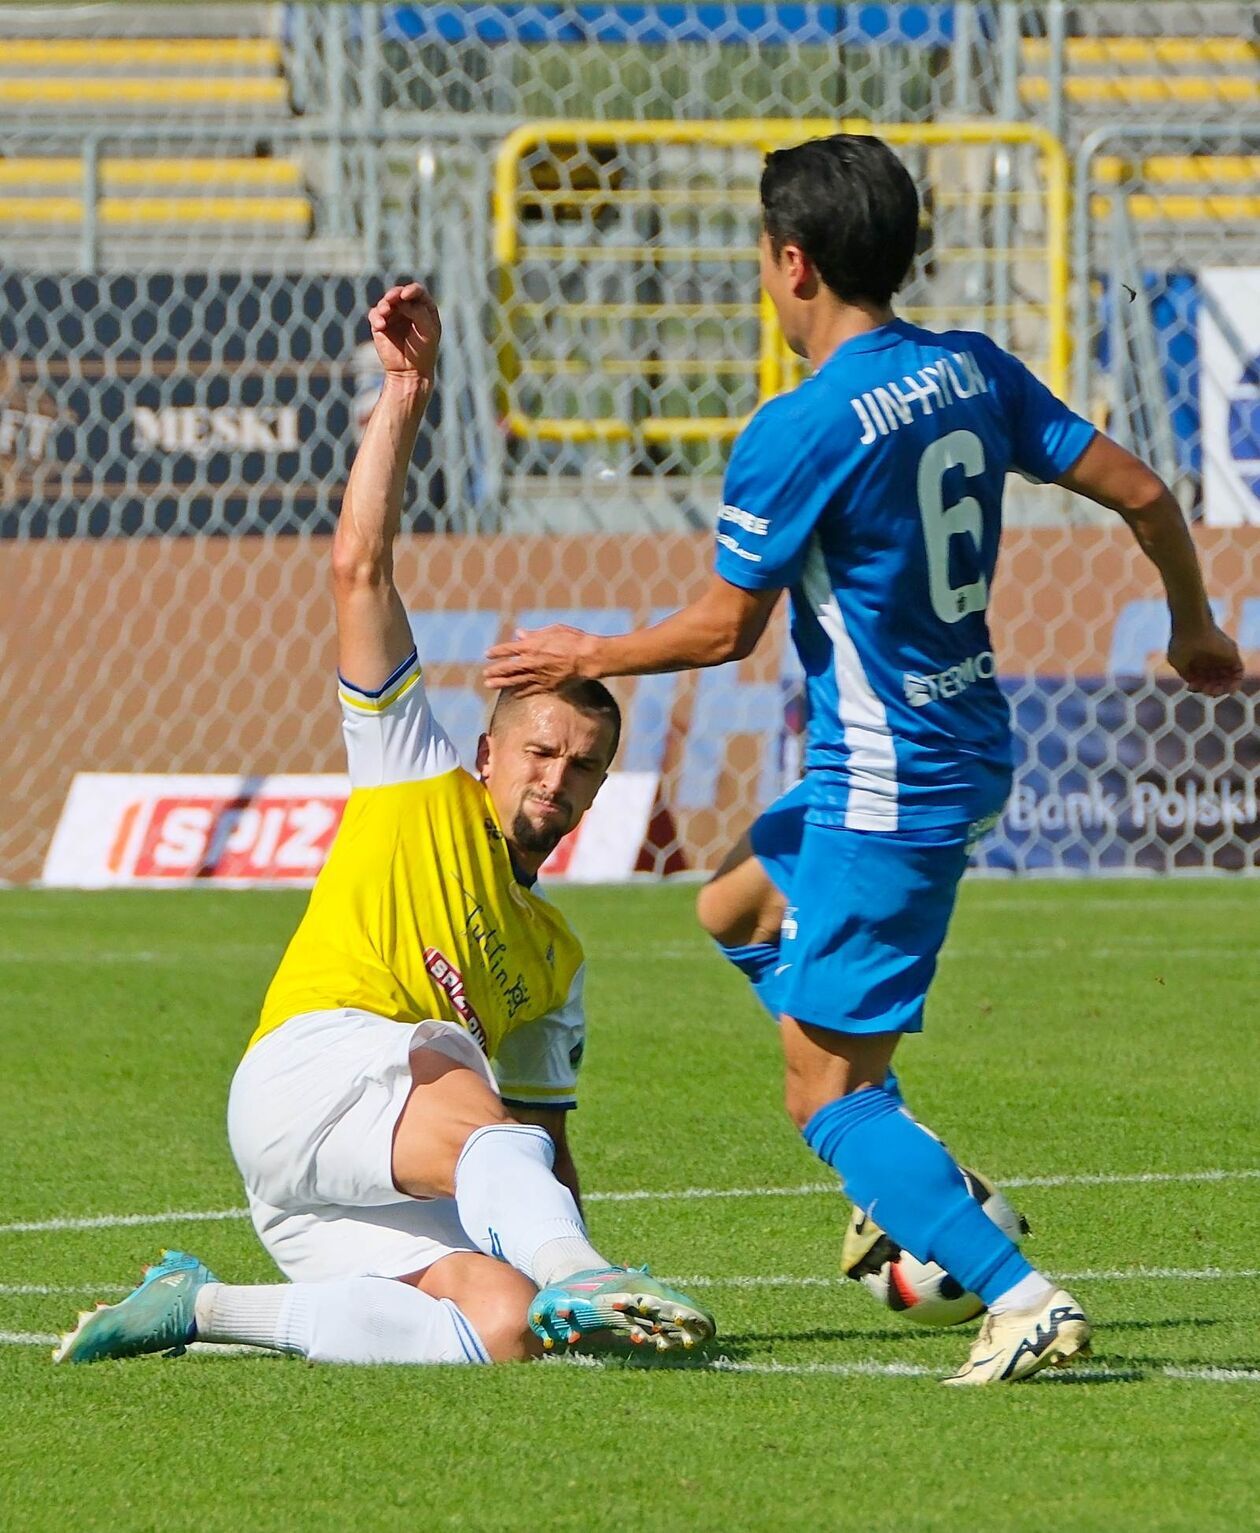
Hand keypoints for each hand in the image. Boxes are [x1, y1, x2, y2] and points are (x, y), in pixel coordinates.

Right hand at [368, 282, 440, 385]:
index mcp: (424, 308)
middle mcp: (408, 309)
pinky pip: (375, 314)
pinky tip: (381, 325)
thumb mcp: (428, 331)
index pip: (417, 292)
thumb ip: (418, 313)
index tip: (406, 295)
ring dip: (385, 304)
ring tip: (385, 312)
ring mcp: (393, 316)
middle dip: (395, 293)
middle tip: (392, 299)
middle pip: (399, 293)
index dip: (411, 290)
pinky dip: (377, 317)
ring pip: (386, 302)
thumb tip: (401, 301)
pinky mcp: (380, 325)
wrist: (410, 372)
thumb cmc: (423, 351)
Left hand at [484, 625, 600, 692]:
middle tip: (484, 674)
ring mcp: (539, 675)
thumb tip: (519, 634)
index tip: (487, 654)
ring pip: (515, 681)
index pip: (508, 649)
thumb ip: (534, 634)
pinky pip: (530, 690)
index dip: (497, 652)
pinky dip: (520, 692)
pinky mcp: (548, 685)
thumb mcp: (553, 630)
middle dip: (495, 671)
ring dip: (501, 683)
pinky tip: (513, 694)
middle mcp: (532, 662)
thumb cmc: (573, 640)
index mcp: (532, 646)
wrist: (587, 657)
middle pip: (508, 668)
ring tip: (490, 685)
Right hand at [1167, 621, 1244, 696]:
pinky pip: (1238, 672)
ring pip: (1227, 678)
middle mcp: (1210, 659)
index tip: (1191, 687)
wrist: (1192, 626)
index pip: (1201, 679)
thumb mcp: (1178, 662)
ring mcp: (1222, 657)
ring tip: (1216, 691)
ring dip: (1223, 689)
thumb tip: (1193, 683)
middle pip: (1214, 680)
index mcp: (1197, 660)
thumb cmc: (1181, 642)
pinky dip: (1236, 683)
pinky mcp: (1232, 655)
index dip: (1198, 686)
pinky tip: (1229, 690)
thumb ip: (1186, 674)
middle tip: (1207, 691)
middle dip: (1210, 689)